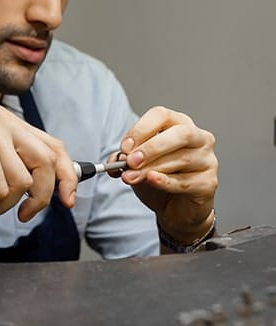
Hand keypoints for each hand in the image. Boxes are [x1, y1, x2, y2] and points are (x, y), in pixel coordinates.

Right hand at [0, 105, 77, 221]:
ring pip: (22, 181)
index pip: (54, 147)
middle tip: (25, 213)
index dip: (67, 175)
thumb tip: (58, 186)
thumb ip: (24, 168)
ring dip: (2, 202)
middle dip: (40, 196)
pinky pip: (0, 189)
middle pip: (46, 163)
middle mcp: (3, 120)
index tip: (68, 198)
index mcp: (10, 123)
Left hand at [109, 106, 217, 243]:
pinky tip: (151, 180)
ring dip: (151, 168)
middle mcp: (199, 138)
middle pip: (180, 134)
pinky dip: (165, 181)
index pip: (162, 115)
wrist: (175, 210)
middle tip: (130, 161)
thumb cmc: (158, 180)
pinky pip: (185, 181)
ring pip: (181, 159)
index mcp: (179, 125)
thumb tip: (117, 159)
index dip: (141, 129)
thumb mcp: (137, 166)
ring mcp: (207, 160)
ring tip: (131, 177)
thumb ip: (126, 159)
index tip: (125, 147)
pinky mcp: (209, 183)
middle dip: (151, 148)